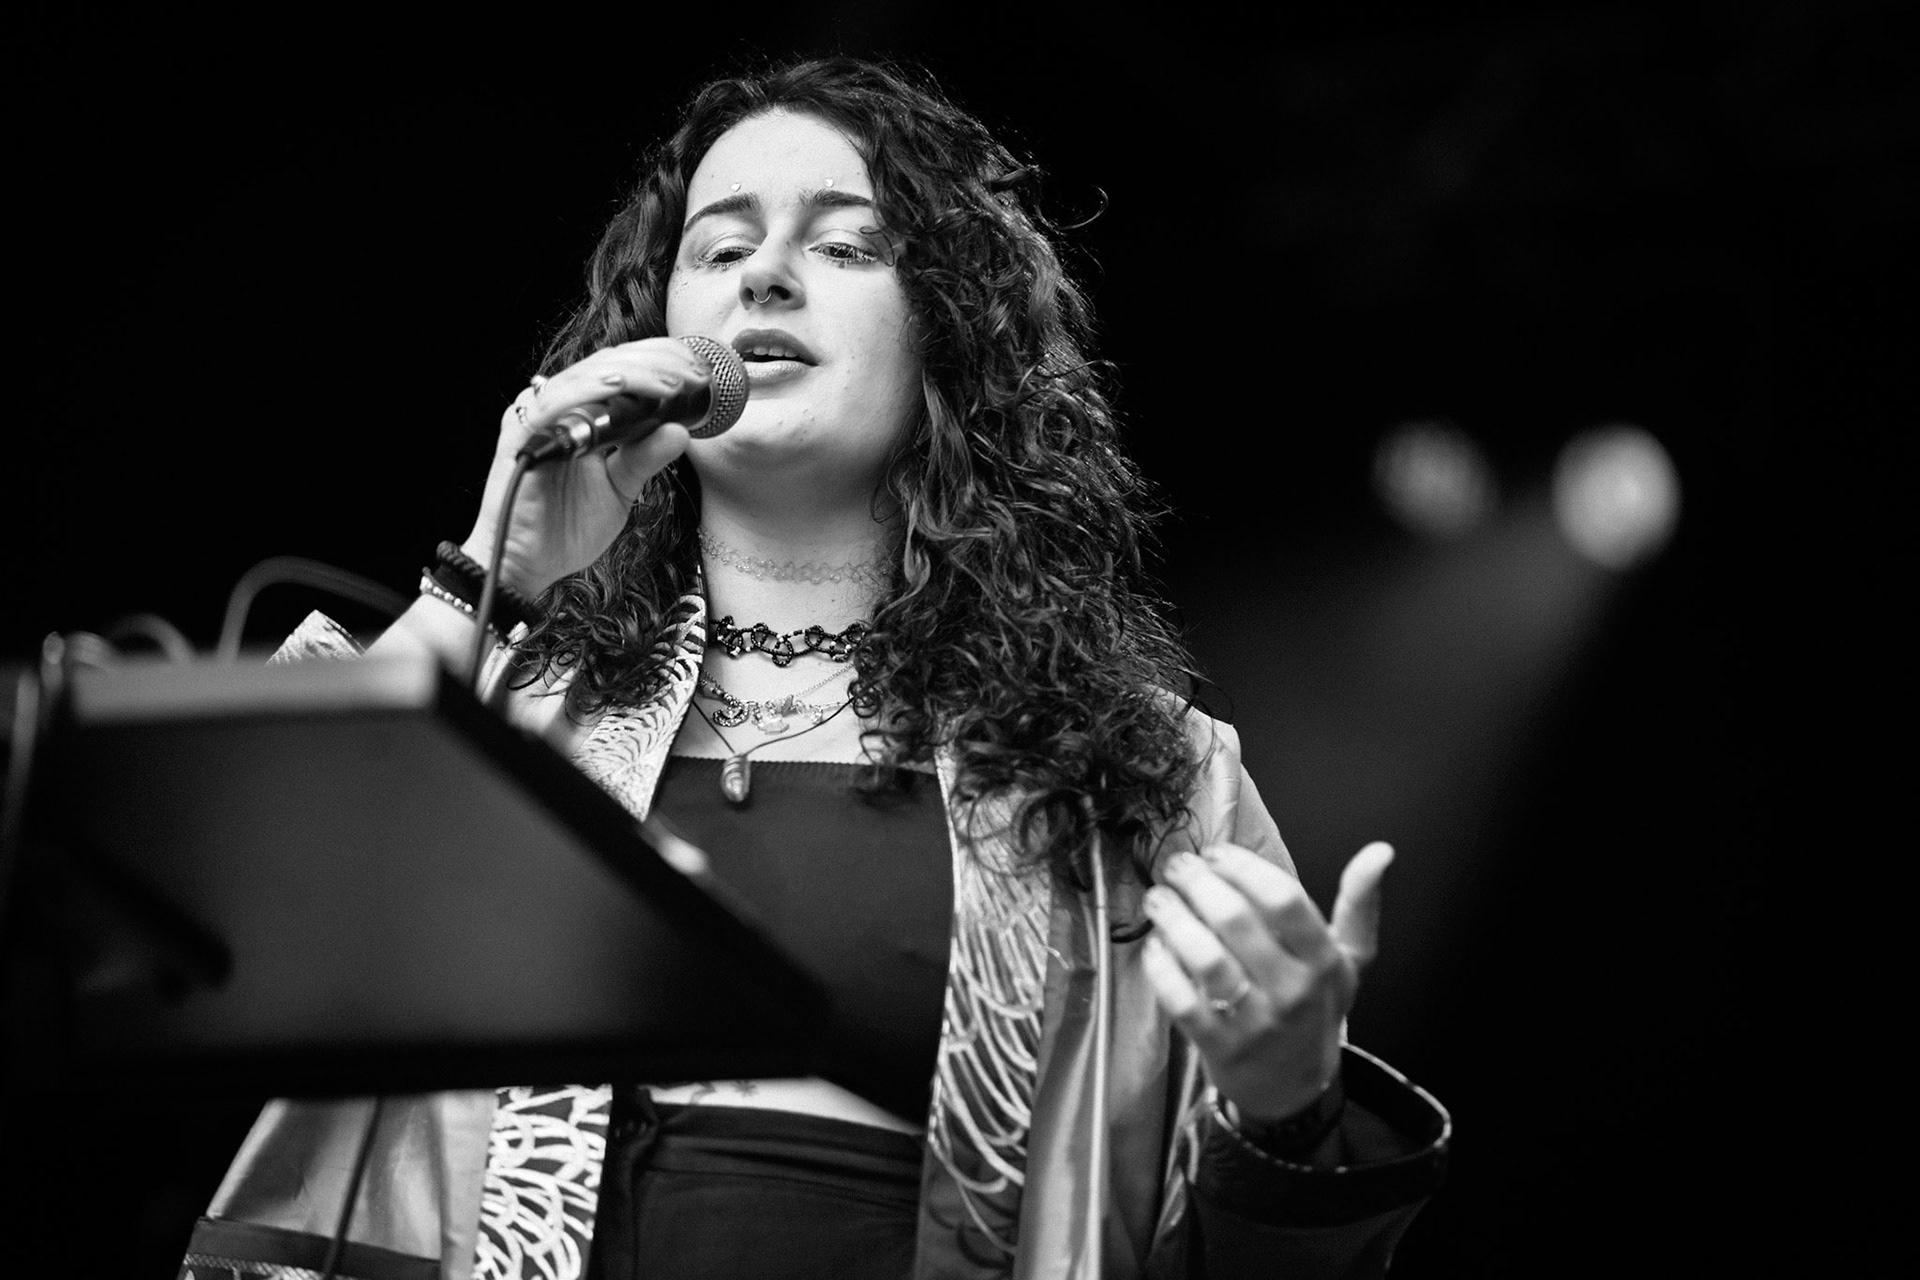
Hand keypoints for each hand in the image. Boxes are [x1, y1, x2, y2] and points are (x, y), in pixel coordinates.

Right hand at [461, 337, 710, 595]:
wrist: (528, 565)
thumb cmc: (565, 528)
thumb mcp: (620, 490)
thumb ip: (645, 458)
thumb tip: (682, 430)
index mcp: (580, 415)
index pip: (620, 370)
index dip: (658, 361)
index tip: (698, 370)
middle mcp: (558, 408)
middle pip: (607, 364)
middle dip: (655, 362)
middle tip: (693, 373)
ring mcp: (539, 417)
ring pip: (586, 375)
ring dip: (633, 374)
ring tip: (671, 382)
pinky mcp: (522, 432)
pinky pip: (558, 401)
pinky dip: (591, 391)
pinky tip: (621, 386)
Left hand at [1141, 841, 1392, 1122]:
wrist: (1295, 1088)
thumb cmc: (1316, 1007)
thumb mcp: (1349, 959)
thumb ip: (1360, 904)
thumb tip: (1381, 850)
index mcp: (1323, 961)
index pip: (1284, 900)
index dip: (1243, 868)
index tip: (1215, 852)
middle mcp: (1292, 990)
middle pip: (1236, 920)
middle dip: (1198, 883)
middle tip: (1177, 867)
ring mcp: (1255, 1021)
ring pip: (1205, 957)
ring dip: (1173, 919)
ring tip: (1159, 899)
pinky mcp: (1219, 1046)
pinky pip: (1181, 1000)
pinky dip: (1161, 968)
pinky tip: (1154, 947)